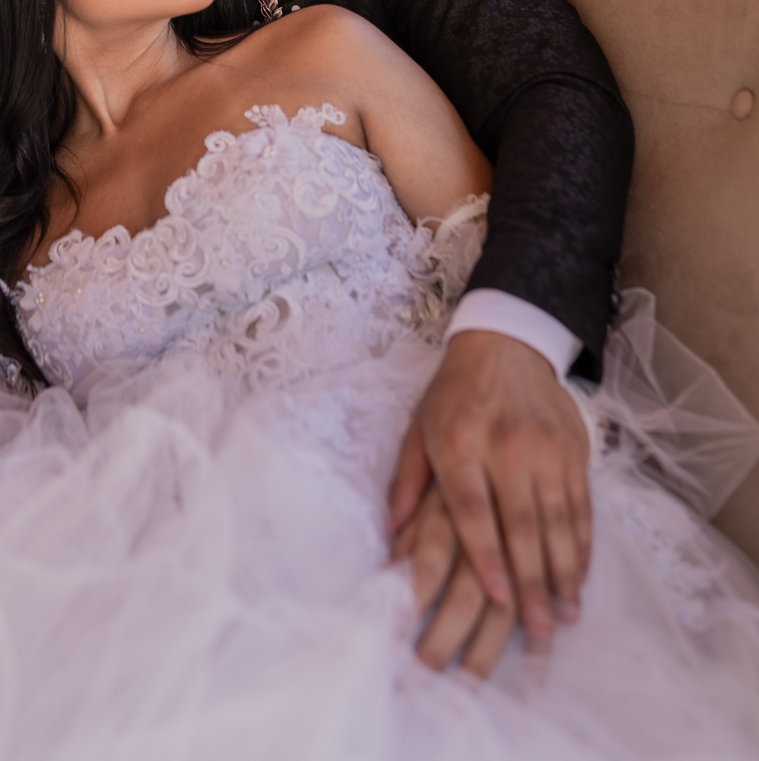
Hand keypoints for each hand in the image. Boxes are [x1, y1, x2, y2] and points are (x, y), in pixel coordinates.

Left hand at [390, 332, 591, 654]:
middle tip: (539, 631)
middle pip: (521, 524)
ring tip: (566, 615)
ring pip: (558, 520)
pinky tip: (581, 576)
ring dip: (564, 572)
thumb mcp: (419, 428)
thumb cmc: (454, 394)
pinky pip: (581, 505)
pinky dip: (583, 544)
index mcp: (460, 443)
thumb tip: (390, 538)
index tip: (497, 597)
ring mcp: (546, 448)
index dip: (487, 555)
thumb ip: (407, 483)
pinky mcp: (574, 449)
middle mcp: (506, 447)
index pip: (474, 509)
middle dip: (531, 582)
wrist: (505, 342)